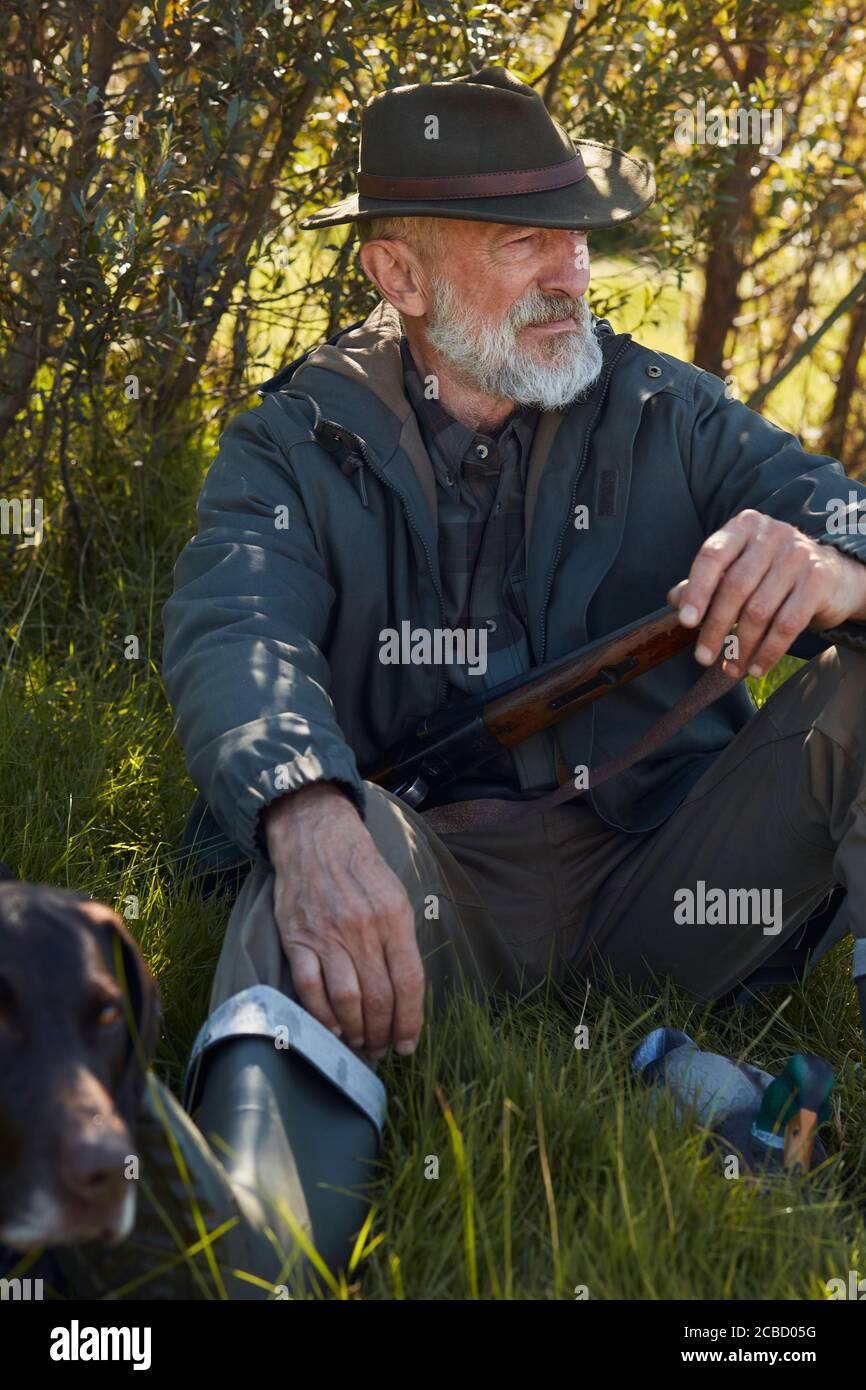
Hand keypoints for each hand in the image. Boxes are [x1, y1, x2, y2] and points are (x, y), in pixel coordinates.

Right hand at [264, 783, 422, 1059]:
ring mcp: (328, 935)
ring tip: (361, 1042)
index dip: (411, 1021)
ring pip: (346, 999)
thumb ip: (401, 940)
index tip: (409, 1045)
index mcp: (394, 917)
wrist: (316, 836)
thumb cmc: (361, 868)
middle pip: (379, 998)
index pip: (408, 982)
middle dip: (384, 1033)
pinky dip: (322, 1015)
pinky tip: (333, 1028)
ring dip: (356, 1031)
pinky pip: (310, 988)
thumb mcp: (396, 895)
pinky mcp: (297, 938)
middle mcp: (363, 929)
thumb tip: (405, 991)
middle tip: (383, 1048)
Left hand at [668, 509, 865, 677]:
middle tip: (703, 657)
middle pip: (735, 587)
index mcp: (744, 526)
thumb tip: (675, 599)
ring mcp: (798, 555)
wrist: (833, 574)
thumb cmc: (773, 573)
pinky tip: (755, 668)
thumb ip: (707, 582)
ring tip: (729, 668)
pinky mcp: (818, 580)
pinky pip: (787, 625)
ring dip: (740, 646)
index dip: (697, 591)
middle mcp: (772, 535)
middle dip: (715, 628)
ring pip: (760, 610)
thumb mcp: (739, 568)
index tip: (685, 622)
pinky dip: (767, 652)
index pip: (712, 557)